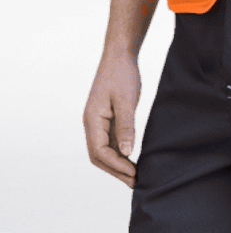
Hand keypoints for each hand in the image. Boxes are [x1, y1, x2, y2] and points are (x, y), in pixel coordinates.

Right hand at [82, 51, 141, 188]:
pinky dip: (119, 153)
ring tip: (134, 175)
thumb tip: (126, 153)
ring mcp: (98, 121)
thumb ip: (126, 126)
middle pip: (98, 156)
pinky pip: (109, 141)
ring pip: (103, 150)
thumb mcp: (127, 99)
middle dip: (115, 170)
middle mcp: (91, 123)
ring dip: (117, 164)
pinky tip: (131, 158)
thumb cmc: (122, 73)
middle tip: (134, 181)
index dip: (116, 165)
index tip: (133, 173)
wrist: (120, 54)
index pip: (99, 151)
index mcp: (92, 119)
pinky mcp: (106, 118)